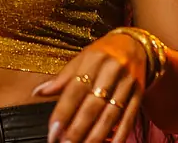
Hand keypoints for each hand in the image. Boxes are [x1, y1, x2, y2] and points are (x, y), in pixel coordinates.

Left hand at [31, 32, 147, 142]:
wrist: (136, 44)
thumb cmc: (102, 54)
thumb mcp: (81, 59)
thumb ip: (61, 79)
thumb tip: (37, 93)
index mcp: (93, 60)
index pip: (75, 89)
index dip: (63, 111)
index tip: (53, 131)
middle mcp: (111, 71)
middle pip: (93, 104)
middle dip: (78, 128)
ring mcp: (127, 83)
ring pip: (111, 114)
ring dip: (96, 135)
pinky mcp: (139, 94)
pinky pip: (129, 117)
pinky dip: (120, 135)